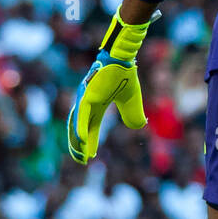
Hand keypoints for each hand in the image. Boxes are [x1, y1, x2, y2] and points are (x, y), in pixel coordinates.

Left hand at [67, 8, 157, 163]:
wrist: (123, 58)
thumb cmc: (126, 74)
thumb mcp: (132, 100)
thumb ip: (133, 113)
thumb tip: (139, 125)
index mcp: (97, 103)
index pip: (92, 126)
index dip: (91, 140)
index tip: (90, 155)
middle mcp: (88, 102)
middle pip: (81, 128)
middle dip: (80, 145)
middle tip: (81, 160)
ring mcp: (85, 98)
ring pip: (79, 124)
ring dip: (78, 141)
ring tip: (80, 156)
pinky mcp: (86, 95)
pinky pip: (82, 115)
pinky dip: (80, 128)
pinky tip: (81, 140)